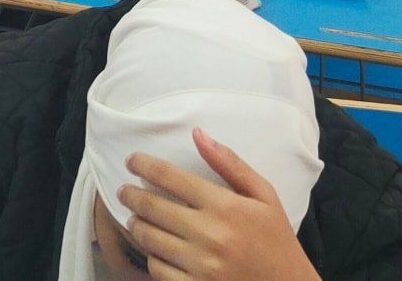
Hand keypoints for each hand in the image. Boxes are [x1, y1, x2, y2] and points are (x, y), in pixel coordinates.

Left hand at [119, 135, 320, 280]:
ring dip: (136, 225)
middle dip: (132, 195)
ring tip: (135, 218)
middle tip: (124, 190)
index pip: (171, 178)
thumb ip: (230, 164)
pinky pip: (158, 271)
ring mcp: (201, 266)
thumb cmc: (277, 241)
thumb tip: (197, 134)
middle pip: (153, 207)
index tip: (131, 160)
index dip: (144, 165)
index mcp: (226, 207)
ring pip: (150, 239)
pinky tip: (154, 250)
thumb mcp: (264, 196)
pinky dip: (152, 258)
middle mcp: (210, 235)